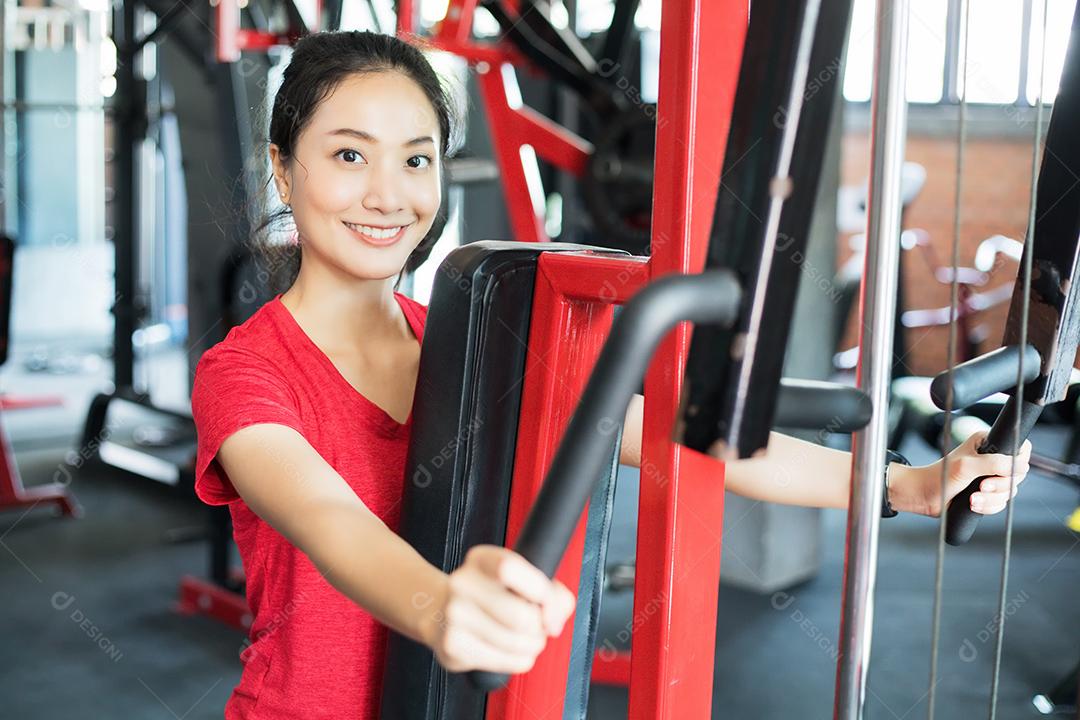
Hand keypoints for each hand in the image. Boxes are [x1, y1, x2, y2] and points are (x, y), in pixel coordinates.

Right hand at [422, 545, 575, 674]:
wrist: (441, 612)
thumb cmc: (490, 594)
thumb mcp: (519, 578)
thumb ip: (551, 592)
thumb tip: (555, 619)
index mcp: (481, 559)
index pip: (510, 568)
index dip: (541, 591)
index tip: (549, 606)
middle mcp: (462, 583)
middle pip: (520, 615)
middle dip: (540, 628)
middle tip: (538, 626)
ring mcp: (454, 615)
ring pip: (516, 642)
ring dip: (533, 646)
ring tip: (526, 639)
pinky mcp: (453, 646)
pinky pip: (505, 662)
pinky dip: (519, 660)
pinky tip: (512, 651)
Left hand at [891, 431, 1031, 516]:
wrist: (925, 496)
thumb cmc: (940, 476)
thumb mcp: (967, 466)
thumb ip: (995, 464)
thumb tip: (1021, 466)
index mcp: (988, 443)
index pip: (1020, 448)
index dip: (1019, 462)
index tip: (1004, 472)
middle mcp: (992, 458)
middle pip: (1018, 474)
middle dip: (1001, 485)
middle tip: (982, 486)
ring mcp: (990, 477)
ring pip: (1009, 492)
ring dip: (991, 498)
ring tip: (972, 498)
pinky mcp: (987, 493)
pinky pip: (1000, 503)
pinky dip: (988, 506)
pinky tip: (973, 504)